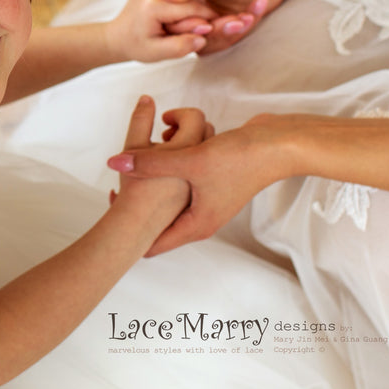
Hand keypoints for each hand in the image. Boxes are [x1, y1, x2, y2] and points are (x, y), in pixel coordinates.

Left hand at [104, 0, 214, 62]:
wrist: (119, 35)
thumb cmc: (138, 46)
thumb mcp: (158, 53)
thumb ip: (181, 46)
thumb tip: (203, 37)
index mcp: (153, 4)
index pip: (193, 10)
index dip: (209, 20)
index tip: (215, 30)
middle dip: (200, 13)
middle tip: (197, 29)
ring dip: (195, 2)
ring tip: (184, 20)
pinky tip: (180, 9)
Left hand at [108, 114, 287, 254]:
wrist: (278, 144)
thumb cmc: (241, 159)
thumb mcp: (190, 160)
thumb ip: (151, 162)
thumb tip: (115, 163)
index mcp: (197, 225)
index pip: (154, 245)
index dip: (129, 235)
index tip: (110, 214)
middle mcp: (201, 217)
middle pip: (159, 221)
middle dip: (136, 205)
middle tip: (112, 190)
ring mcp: (207, 199)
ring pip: (168, 194)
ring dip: (154, 179)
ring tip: (134, 164)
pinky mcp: (211, 179)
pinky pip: (181, 177)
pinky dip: (169, 164)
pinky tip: (161, 143)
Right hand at [154, 0, 299, 53]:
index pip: (174, 17)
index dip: (185, 24)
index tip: (204, 20)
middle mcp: (198, 5)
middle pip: (192, 34)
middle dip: (212, 31)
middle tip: (231, 20)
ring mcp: (217, 14)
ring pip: (213, 40)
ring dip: (230, 32)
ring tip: (246, 17)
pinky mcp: (236, 20)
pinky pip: (235, 36)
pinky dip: (247, 25)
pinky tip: (258, 4)